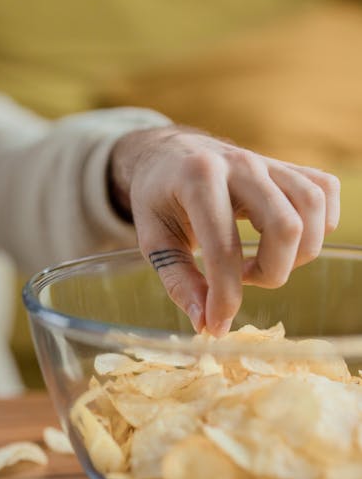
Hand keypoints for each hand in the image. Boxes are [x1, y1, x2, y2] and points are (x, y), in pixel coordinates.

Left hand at [109, 126, 339, 335]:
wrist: (169, 154)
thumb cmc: (158, 199)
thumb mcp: (154, 240)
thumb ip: (179, 282)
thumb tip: (206, 323)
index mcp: (197, 179)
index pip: (224, 248)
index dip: (225, 297)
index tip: (217, 324)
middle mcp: (239, 164)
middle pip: (286, 227)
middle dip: (272, 273)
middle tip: (243, 279)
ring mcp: (267, 161)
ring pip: (311, 207)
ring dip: (298, 252)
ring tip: (262, 261)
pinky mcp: (286, 165)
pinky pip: (324, 190)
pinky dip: (319, 222)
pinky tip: (288, 240)